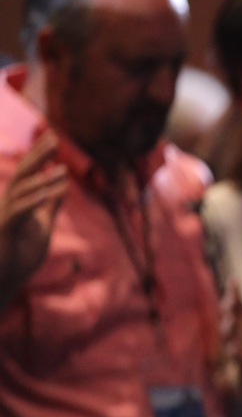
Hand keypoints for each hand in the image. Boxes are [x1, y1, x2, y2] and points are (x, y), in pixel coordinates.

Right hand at [0, 130, 67, 307]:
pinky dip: (33, 201)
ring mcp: (4, 216)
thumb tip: (62, 184)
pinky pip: (18, 212)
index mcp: (17, 201)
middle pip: (22, 174)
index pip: (28, 172)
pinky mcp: (4, 231)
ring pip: (21, 191)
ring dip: (42, 181)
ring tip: (62, 171)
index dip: (39, 154)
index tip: (53, 136)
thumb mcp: (43, 224)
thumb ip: (50, 205)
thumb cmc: (20, 253)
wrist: (5, 280)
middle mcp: (8, 204)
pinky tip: (48, 193)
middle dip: (38, 155)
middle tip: (54, 138)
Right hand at [218, 269, 241, 398]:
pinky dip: (237, 354)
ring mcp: (238, 351)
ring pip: (230, 339)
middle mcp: (238, 335)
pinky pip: (239, 361)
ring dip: (230, 331)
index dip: (233, 294)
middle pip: (231, 319)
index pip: (237, 306)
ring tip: (232, 322)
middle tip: (230, 300)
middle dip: (229, 310)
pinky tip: (236, 349)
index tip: (233, 282)